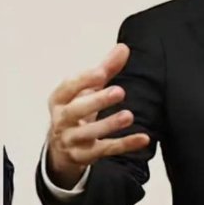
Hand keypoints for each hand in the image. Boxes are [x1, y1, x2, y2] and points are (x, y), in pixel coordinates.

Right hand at [46, 44, 149, 188]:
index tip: (101, 72)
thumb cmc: (76, 110)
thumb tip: (123, 48)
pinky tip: (143, 138)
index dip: (84, 80)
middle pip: (75, 111)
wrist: (61, 148)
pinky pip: (106, 150)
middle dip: (97, 101)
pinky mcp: (85, 156)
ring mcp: (72, 140)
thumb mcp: (86, 89)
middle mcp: (62, 120)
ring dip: (109, 125)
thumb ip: (105, 69)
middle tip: (119, 91)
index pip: (68, 88)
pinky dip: (124, 145)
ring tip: (128, 116)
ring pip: (89, 134)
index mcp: (59, 99)